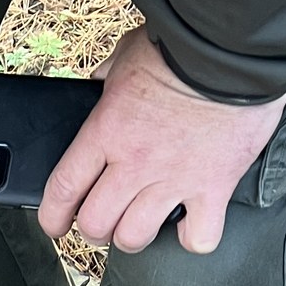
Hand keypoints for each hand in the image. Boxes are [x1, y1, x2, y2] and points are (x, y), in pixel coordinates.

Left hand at [38, 25, 285, 255]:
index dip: (52, 216)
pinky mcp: (214, 188)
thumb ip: (109, 73)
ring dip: (133, 236)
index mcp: (107, 131)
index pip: (63, 187)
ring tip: (141, 223)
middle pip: (96, 224)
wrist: (233, 52)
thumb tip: (98, 80)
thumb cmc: (182, 48)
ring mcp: (174, 180)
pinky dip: (193, 238)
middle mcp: (135, 163)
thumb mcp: (130, 53)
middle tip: (103, 220)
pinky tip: (192, 223)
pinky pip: (199, 238)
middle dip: (94, 229)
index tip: (54, 224)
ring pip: (136, 238)